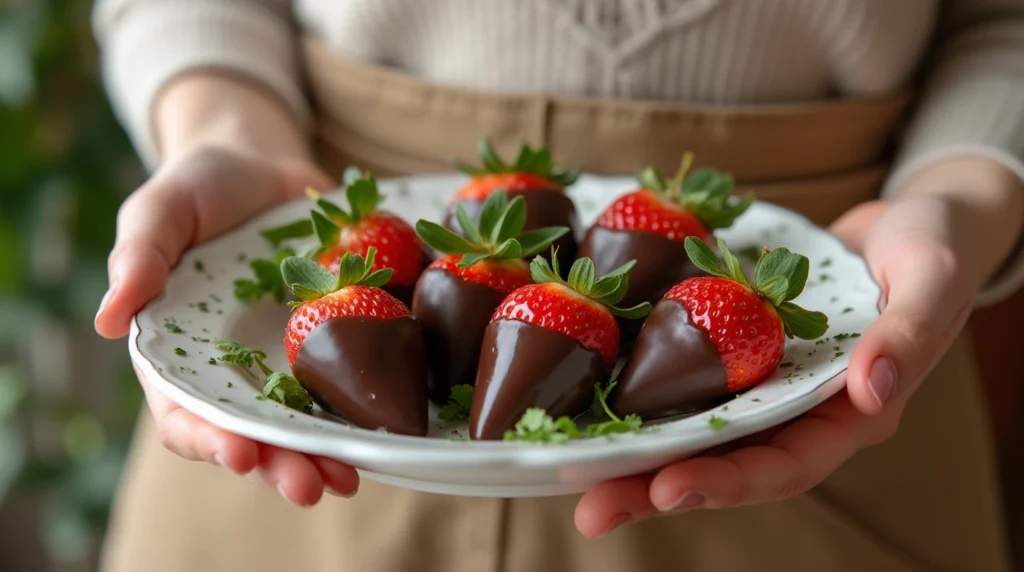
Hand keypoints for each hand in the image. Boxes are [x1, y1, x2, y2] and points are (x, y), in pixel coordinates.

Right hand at [96, 143, 359, 505]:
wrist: (262, 163)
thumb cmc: (198, 189)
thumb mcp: (159, 212)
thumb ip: (138, 259)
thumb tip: (107, 321)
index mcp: (182, 352)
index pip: (186, 411)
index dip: (208, 438)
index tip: (237, 454)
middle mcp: (236, 368)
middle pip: (254, 431)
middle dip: (279, 463)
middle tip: (308, 486)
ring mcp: (287, 357)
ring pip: (304, 421)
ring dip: (324, 455)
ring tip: (347, 479)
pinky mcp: (333, 339)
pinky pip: (348, 381)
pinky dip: (363, 409)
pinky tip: (385, 433)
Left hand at [575, 169, 1021, 537]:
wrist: (905, 224)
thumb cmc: (930, 250)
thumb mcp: (931, 281)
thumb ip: (909, 336)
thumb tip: (871, 391)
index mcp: (849, 417)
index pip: (786, 465)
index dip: (728, 481)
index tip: (670, 487)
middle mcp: (800, 414)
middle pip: (726, 464)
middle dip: (657, 487)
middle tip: (591, 507)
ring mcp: (767, 389)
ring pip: (698, 433)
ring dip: (638, 457)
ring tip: (573, 475)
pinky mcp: (741, 358)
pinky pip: (692, 385)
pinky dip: (647, 399)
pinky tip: (594, 403)